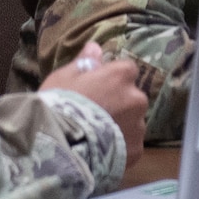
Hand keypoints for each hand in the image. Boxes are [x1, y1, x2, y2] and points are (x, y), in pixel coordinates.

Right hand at [41, 41, 147, 163]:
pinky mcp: (136, 151)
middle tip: (96, 114)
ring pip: (133, 122)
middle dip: (120, 103)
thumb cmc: (60, 105)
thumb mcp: (64, 77)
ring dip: (121, 125)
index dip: (113, 78)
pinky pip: (131, 145)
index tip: (99, 87)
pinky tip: (102, 151)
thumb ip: (84, 63)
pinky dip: (121, 147)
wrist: (61, 146)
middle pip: (132, 97)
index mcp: (120, 75)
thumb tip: (95, 47)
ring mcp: (139, 126)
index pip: (127, 69)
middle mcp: (136, 98)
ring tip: (97, 136)